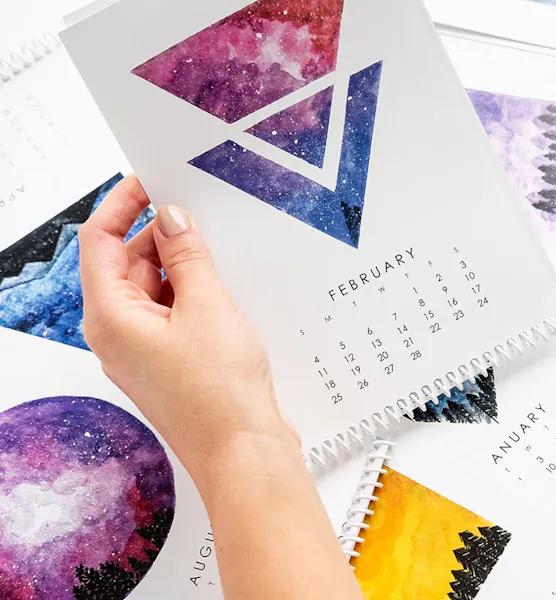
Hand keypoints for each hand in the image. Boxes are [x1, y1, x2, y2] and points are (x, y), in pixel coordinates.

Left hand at [78, 175, 295, 479]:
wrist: (244, 452)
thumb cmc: (219, 396)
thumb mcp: (207, 306)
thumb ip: (186, 255)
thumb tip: (171, 218)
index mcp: (109, 318)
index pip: (99, 242)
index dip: (122, 204)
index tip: (149, 180)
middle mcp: (118, 334)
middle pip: (126, 264)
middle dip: (160, 236)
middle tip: (199, 212)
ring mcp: (144, 351)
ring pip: (154, 289)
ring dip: (181, 267)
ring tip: (219, 255)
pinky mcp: (170, 362)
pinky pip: (173, 313)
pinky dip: (193, 294)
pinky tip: (225, 288)